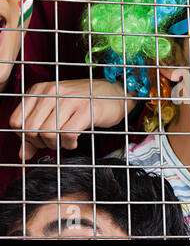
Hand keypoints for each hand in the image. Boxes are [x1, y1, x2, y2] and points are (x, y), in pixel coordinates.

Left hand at [9, 79, 136, 159]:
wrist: (116, 92)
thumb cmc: (85, 102)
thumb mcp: (56, 112)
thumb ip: (37, 132)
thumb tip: (23, 154)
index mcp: (41, 90)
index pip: (17, 122)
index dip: (26, 137)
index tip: (40, 139)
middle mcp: (52, 92)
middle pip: (31, 130)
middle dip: (41, 143)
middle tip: (54, 143)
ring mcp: (70, 100)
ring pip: (47, 133)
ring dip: (56, 145)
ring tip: (66, 141)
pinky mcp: (86, 110)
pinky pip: (67, 135)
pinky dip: (69, 144)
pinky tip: (74, 141)